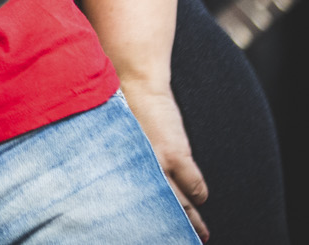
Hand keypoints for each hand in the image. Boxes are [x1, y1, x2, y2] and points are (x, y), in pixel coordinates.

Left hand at [122, 79, 208, 240]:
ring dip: (191, 219)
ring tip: (201, 234)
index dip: (134, 219)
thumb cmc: (114, 106)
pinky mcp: (177, 153)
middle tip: (176, 239)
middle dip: (167, 227)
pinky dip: (198, 193)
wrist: (133, 80)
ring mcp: (159, 163)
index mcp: (118, 168)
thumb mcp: (107, 137)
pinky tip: (201, 200)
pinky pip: (193, 184)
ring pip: (180, 203)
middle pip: (156, 209)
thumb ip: (112, 157)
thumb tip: (106, 171)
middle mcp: (137, 171)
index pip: (128, 204)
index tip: (141, 231)